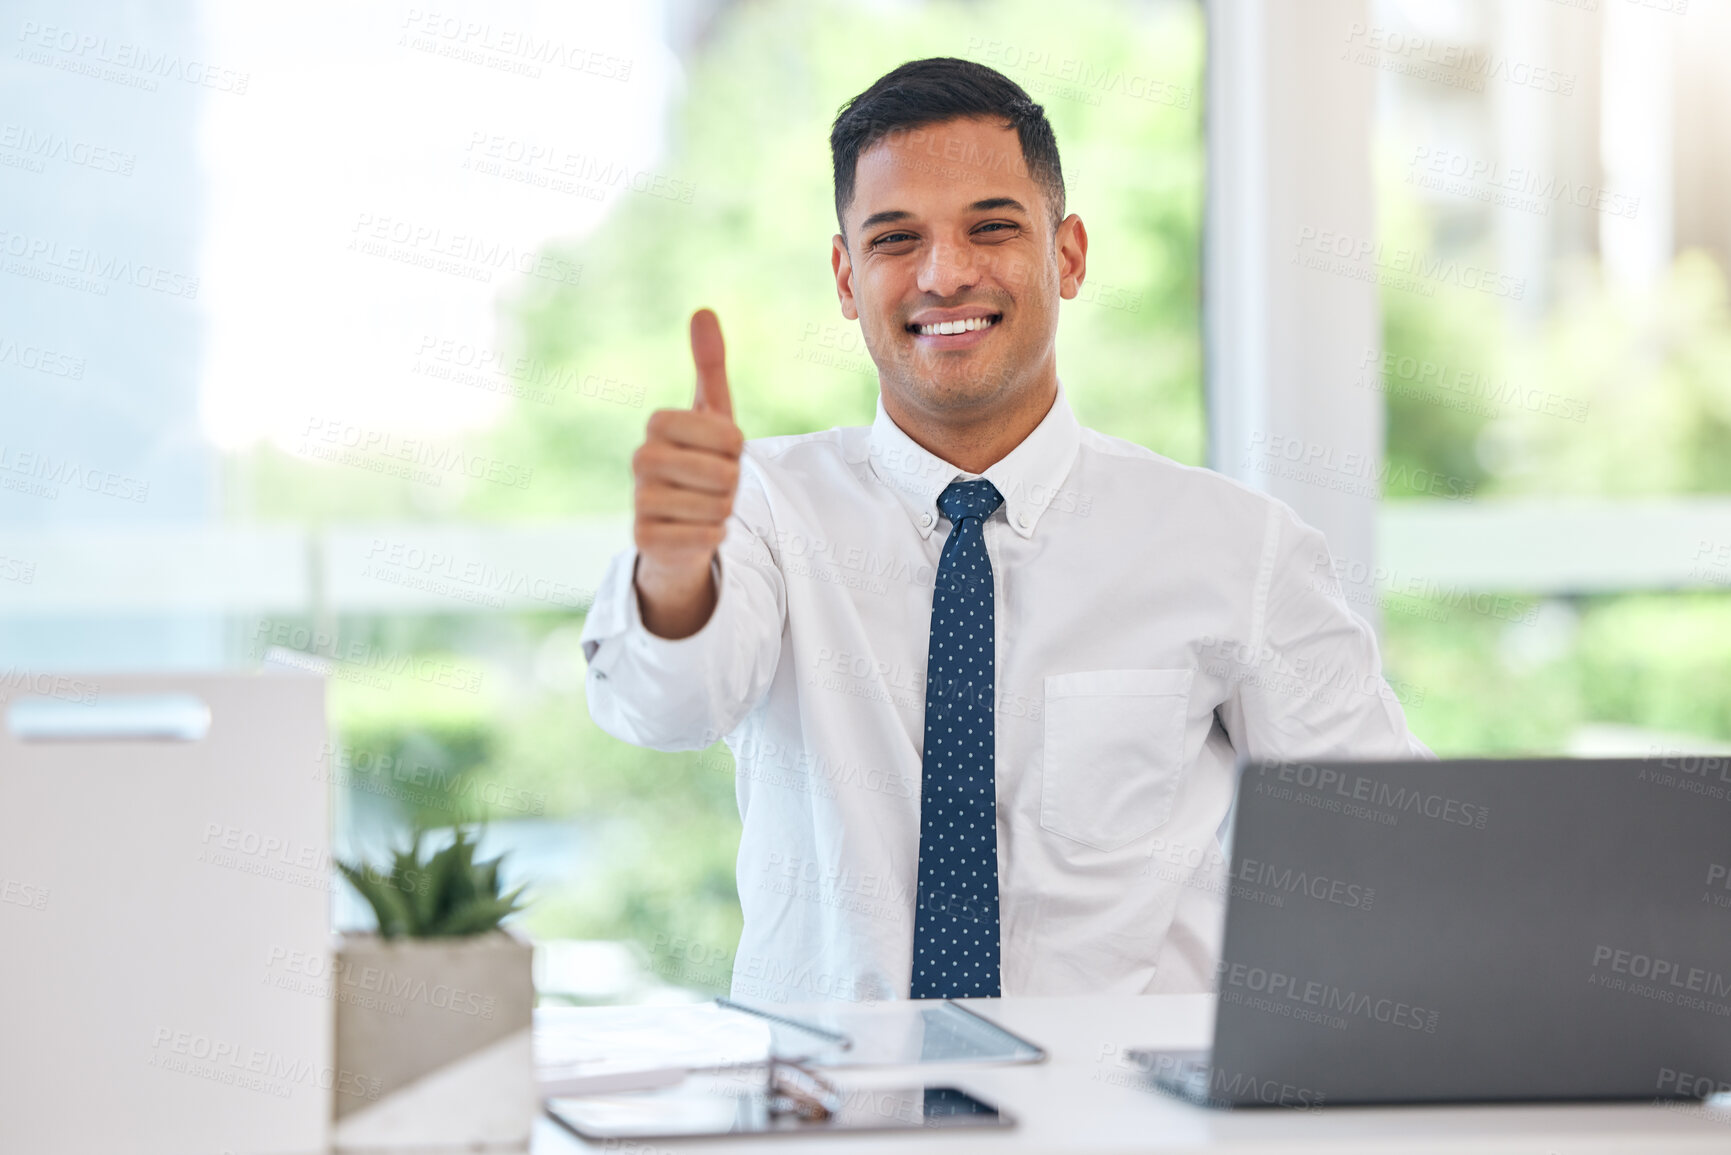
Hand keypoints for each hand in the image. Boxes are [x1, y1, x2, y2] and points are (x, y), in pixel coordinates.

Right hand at [631, 308, 743, 637]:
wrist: (678, 524)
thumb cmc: (700, 463)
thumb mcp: (711, 414)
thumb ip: (709, 366)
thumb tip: (703, 311)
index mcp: (658, 424)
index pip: (728, 435)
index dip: (736, 448)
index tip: (723, 452)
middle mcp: (641, 459)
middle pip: (724, 473)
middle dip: (732, 483)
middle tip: (715, 484)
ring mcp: (639, 500)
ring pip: (717, 507)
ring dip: (724, 511)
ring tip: (705, 507)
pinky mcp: (643, 540)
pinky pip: (705, 537)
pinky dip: (713, 536)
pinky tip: (698, 531)